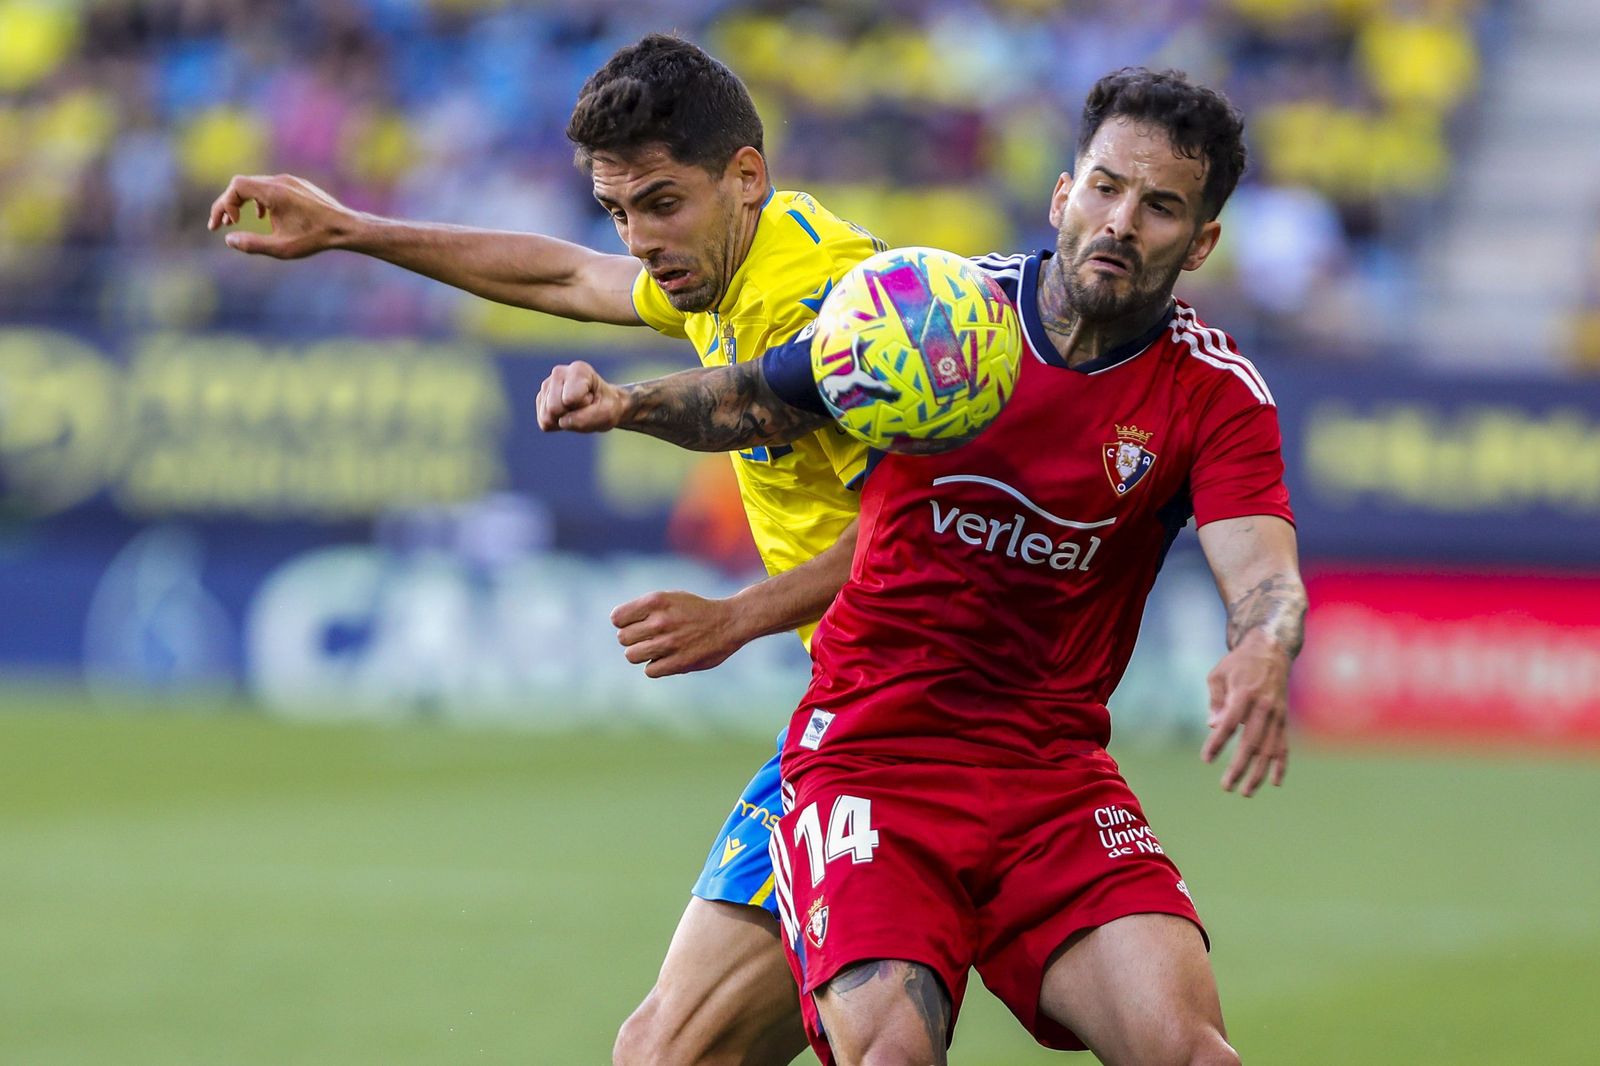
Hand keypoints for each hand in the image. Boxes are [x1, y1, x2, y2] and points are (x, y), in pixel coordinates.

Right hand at [207, 174, 355, 257]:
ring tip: (238, 221)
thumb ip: (252, 244)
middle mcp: (280, 181)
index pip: (236, 186)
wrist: (346, 227)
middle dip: (229, 204)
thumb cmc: (315, 238)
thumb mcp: (281, 248)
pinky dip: (260, 199)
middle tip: (224, 224)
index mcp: (273, 191)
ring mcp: (291, 181)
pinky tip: (265, 216)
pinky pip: (271, 187)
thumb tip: (228, 240)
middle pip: (243, 184)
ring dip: (244, 201)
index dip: (224, 204)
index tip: (225, 225)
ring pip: (257, 185)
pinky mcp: (299, 185)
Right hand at [536, 360, 626, 431]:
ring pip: (547, 416)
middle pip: (554, 408)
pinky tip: (567, 413)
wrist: (602, 406)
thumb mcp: (607, 414)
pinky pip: (544, 423)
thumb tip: (561, 422)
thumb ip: (587, 419)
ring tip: (576, 409)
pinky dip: (557, 424)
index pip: (570, 399)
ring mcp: (547, 385)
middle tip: (584, 407)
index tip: (593, 398)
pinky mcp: (540, 399)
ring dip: (564, 419)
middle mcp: (559, 372)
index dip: (584, 406)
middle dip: (571, 414)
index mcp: (579, 370)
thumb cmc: (606, 406)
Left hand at [610, 590, 745, 677]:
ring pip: (632, 656)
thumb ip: (644, 609)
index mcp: (656, 601)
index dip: (623, 622)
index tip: (635, 624)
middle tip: (649, 637)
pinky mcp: (678, 662)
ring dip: (641, 654)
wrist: (729, 623)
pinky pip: (650, 671)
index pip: (617, 618)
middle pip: (622, 638)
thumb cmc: (695, 610)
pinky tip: (667, 659)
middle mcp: (661, 621)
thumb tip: (618, 624)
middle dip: (633, 639)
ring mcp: (669, 643)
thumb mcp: (670, 598)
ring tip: (655, 649)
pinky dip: (656, 667)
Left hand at [1199, 631, 1290, 796]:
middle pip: (1251, 742)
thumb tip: (1213, 726)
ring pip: (1269, 750)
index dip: (1218, 743)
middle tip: (1226, 786)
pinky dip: (1281, 765)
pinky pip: (1283, 746)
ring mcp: (1277, 715)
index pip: (1230, 724)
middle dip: (1239, 767)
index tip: (1206, 759)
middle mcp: (1264, 706)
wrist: (1271, 649)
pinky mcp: (1284, 719)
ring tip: (1246, 792)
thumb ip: (1216, 701)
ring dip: (1259, 773)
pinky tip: (1275, 783)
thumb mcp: (1218, 674)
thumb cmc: (1238, 663)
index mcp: (1244, 693)